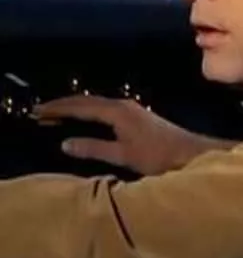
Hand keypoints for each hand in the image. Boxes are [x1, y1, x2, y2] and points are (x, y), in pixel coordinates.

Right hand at [32, 94, 230, 175]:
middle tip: (41, 111)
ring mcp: (132, 109)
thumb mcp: (123, 155)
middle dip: (64, 105)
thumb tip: (65, 143)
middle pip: (87, 101)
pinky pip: (106, 109)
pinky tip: (86, 119)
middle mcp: (123, 105)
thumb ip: (94, 148)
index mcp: (118, 112)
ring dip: (76, 108)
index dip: (58, 108)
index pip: (81, 106)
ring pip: (97, 104)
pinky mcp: (138, 116)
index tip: (37, 111)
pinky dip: (90, 112)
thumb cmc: (158, 156)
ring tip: (57, 114)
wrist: (189, 153)